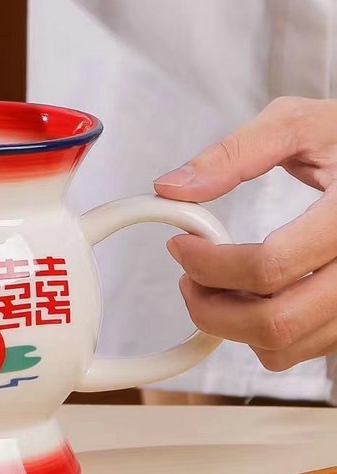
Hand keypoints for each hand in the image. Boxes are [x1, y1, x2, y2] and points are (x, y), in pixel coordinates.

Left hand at [154, 97, 336, 370]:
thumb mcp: (296, 125)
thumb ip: (233, 154)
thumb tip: (172, 188)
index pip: (270, 265)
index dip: (208, 264)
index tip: (180, 246)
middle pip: (276, 322)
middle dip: (211, 308)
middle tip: (187, 279)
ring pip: (286, 347)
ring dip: (232, 326)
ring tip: (213, 286)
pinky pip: (302, 349)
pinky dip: (261, 334)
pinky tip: (249, 296)